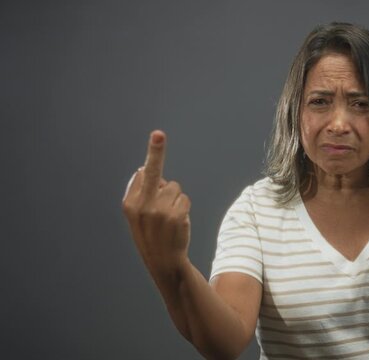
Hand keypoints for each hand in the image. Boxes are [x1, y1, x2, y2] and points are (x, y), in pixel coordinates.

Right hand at [122, 130, 191, 274]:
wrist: (164, 263)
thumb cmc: (152, 236)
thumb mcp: (138, 217)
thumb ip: (141, 194)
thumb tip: (144, 168)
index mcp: (130, 204)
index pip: (142, 174)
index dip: (152, 164)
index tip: (157, 136)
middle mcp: (142, 205)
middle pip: (153, 171)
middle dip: (155, 151)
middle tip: (158, 133)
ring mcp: (159, 210)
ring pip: (174, 188)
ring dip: (175, 200)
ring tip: (169, 219)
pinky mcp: (175, 215)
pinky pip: (184, 199)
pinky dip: (183, 208)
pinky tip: (177, 223)